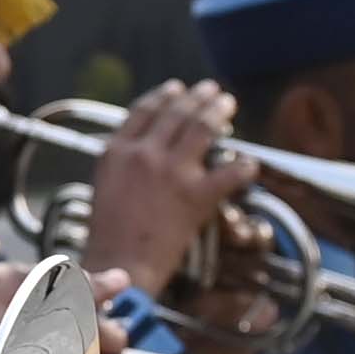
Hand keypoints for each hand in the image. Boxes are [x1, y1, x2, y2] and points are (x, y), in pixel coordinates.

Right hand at [73, 80, 246, 292]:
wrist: (119, 264)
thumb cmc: (108, 233)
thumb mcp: (105, 184)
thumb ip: (124, 159)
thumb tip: (148, 144)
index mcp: (118, 151)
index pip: (145, 110)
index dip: (165, 96)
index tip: (178, 89)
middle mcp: (144, 154)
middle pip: (178, 113)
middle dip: (199, 97)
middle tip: (213, 91)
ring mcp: (172, 173)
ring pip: (202, 128)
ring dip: (219, 112)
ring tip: (228, 104)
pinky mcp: (196, 196)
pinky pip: (229, 173)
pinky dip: (243, 167)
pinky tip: (249, 163)